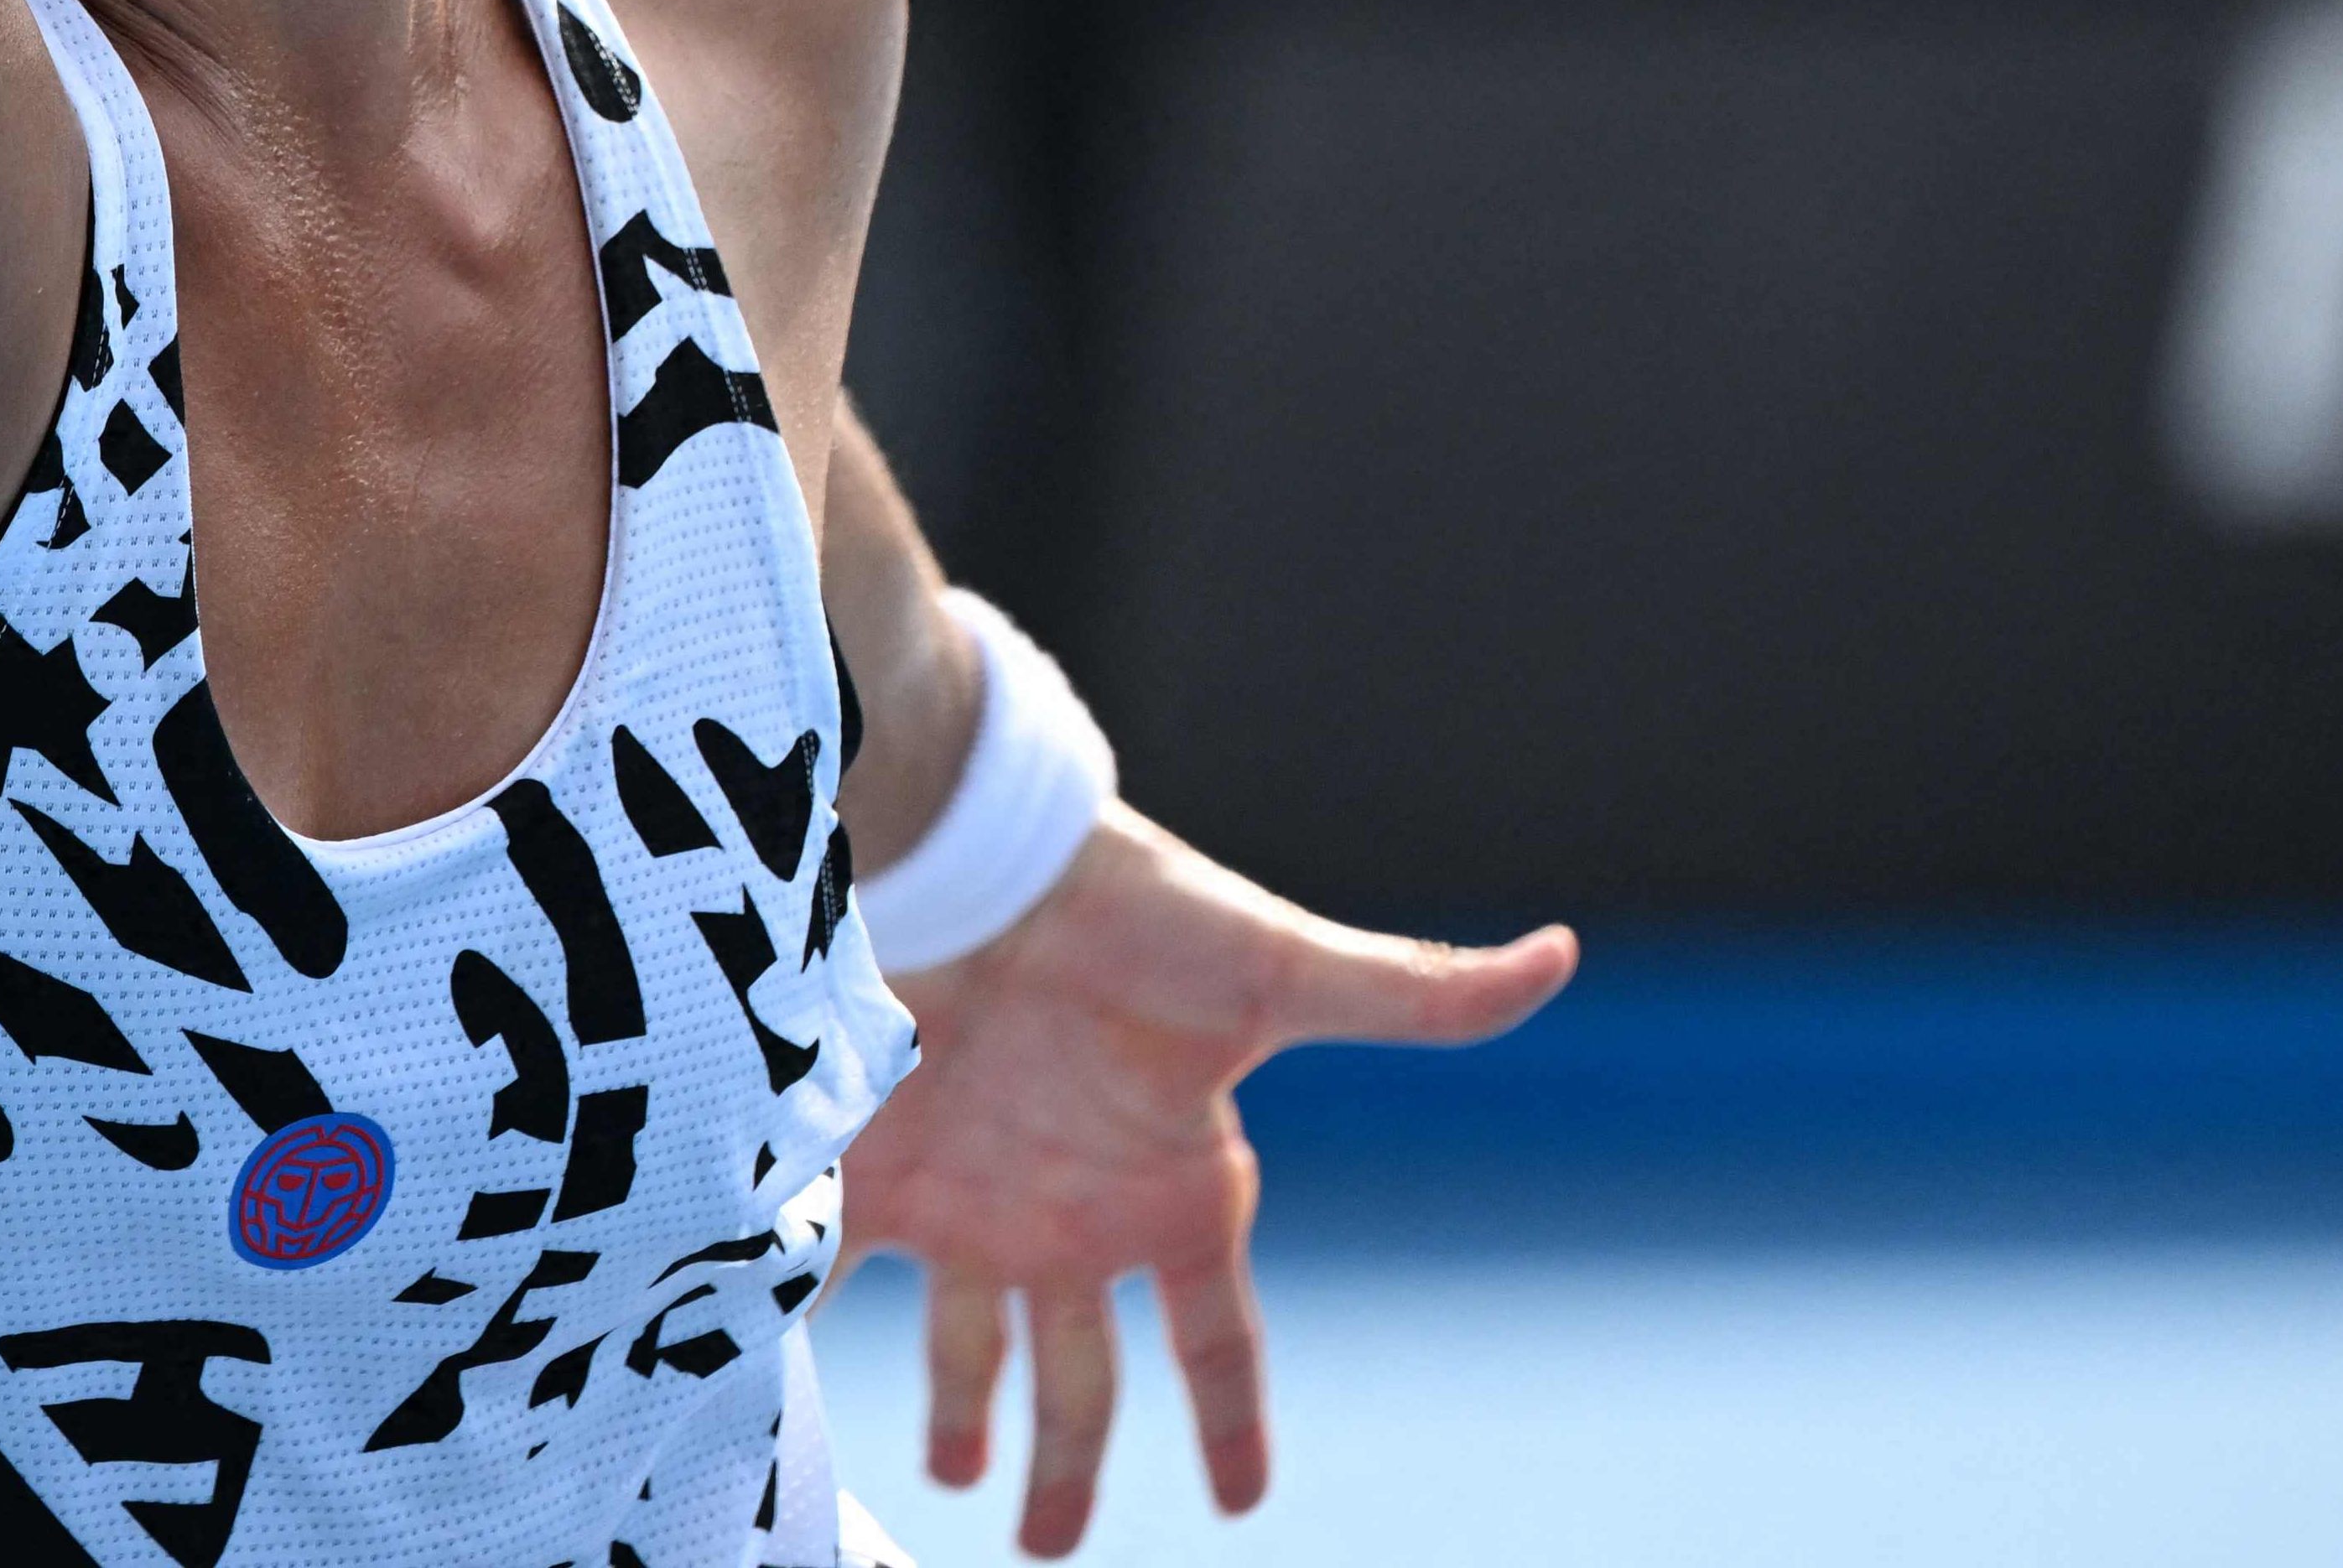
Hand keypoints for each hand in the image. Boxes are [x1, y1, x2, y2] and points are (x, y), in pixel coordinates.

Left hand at [838, 810, 1570, 1552]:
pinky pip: (839, 1263)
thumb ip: (1413, 992)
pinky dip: (807, 1309)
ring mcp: (977, 1192)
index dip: (1229, 1417)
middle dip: (1068, 1459)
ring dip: (958, 1409)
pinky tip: (782, 1362)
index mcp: (1176, 1185)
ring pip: (967, 1342)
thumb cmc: (1138, 907)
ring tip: (950, 1477)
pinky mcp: (884, 1165)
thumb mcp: (1281, 970)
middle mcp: (1074, 1205)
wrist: (982, 845)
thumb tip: (1560, 956)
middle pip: (1078, 1372)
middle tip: (1045, 1546)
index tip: (1243, 1499)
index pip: (1217, 1335)